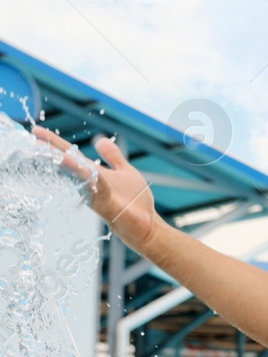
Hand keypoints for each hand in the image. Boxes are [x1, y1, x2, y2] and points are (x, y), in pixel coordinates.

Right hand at [32, 126, 159, 251]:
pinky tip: (81, 166)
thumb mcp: (124, 172)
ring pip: (78, 175)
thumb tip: (100, 139)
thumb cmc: (135, 202)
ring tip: (47, 149)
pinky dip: (89, 177)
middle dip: (50, 152)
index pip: (71, 155)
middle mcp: (90, 184)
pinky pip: (97, 188)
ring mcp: (96, 195)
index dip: (55, 143)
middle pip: (67, 165)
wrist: (148, 225)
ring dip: (64, 162)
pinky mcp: (107, 205)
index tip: (35, 131)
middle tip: (31, 139)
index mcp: (93, 174)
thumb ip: (112, 157)